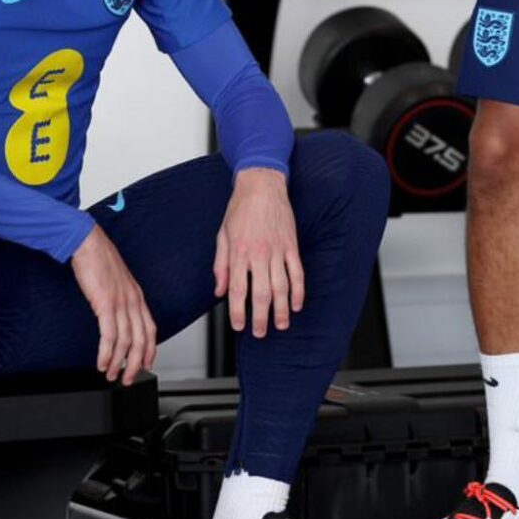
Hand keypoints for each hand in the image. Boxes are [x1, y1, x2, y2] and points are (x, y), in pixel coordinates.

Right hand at [70, 224, 157, 384]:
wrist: (88, 243)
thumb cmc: (99, 260)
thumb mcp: (116, 282)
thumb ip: (120, 299)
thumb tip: (115, 317)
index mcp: (137, 296)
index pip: (150, 329)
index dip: (150, 350)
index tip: (147, 365)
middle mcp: (133, 301)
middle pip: (141, 341)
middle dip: (136, 364)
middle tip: (128, 379)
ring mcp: (121, 303)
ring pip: (126, 342)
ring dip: (118, 363)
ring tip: (110, 374)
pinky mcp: (105, 304)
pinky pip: (109, 336)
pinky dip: (106, 353)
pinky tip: (101, 362)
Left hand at [213, 169, 304, 337]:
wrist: (262, 185)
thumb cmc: (240, 208)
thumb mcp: (222, 236)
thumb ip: (220, 266)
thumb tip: (220, 291)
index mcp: (239, 252)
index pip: (238, 290)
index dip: (238, 311)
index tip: (239, 325)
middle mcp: (259, 254)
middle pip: (262, 293)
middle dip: (262, 317)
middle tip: (261, 332)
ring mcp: (278, 250)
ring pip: (282, 287)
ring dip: (282, 309)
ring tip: (281, 325)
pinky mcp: (291, 246)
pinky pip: (297, 273)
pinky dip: (298, 291)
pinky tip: (296, 304)